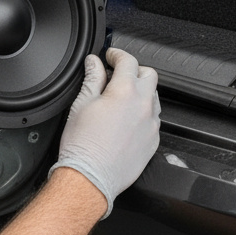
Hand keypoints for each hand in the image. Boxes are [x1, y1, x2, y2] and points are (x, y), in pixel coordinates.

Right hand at [49, 48, 160, 217]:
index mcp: (125, 91)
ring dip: (141, 92)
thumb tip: (94, 63)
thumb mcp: (81, 105)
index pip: (128, 60)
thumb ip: (92, 79)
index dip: (118, 54)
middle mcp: (143, 104)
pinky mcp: (153, 140)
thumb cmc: (82, 147)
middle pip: (148, 74)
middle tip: (119, 75)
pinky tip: (128, 121)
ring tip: (122, 99)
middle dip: (134, 70)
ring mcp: (151, 123)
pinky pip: (154, 119)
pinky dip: (143, 114)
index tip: (111, 56)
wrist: (90, 180)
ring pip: (154, 97)